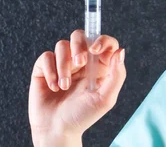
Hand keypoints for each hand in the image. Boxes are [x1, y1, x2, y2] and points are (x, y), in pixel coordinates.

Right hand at [28, 30, 126, 145]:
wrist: (57, 130)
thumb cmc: (83, 115)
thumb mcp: (105, 98)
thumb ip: (116, 75)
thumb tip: (120, 51)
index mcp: (99, 65)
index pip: (104, 42)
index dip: (102, 40)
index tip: (95, 50)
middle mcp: (82, 61)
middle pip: (80, 35)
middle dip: (79, 46)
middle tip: (79, 64)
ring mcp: (63, 63)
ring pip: (62, 45)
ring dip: (63, 65)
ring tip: (64, 86)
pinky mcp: (45, 69)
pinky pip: (46, 56)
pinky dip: (50, 70)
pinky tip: (54, 87)